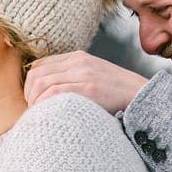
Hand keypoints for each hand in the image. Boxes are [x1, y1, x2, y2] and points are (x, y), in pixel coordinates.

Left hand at [24, 51, 148, 111]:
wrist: (142, 95)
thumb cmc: (117, 94)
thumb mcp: (93, 77)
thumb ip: (74, 78)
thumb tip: (48, 93)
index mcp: (78, 57)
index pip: (40, 64)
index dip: (30, 83)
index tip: (32, 99)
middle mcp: (78, 61)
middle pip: (37, 73)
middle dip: (28, 93)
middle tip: (32, 109)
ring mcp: (83, 73)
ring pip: (41, 82)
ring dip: (34, 100)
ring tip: (38, 114)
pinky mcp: (89, 88)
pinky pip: (54, 92)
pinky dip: (44, 104)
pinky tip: (46, 114)